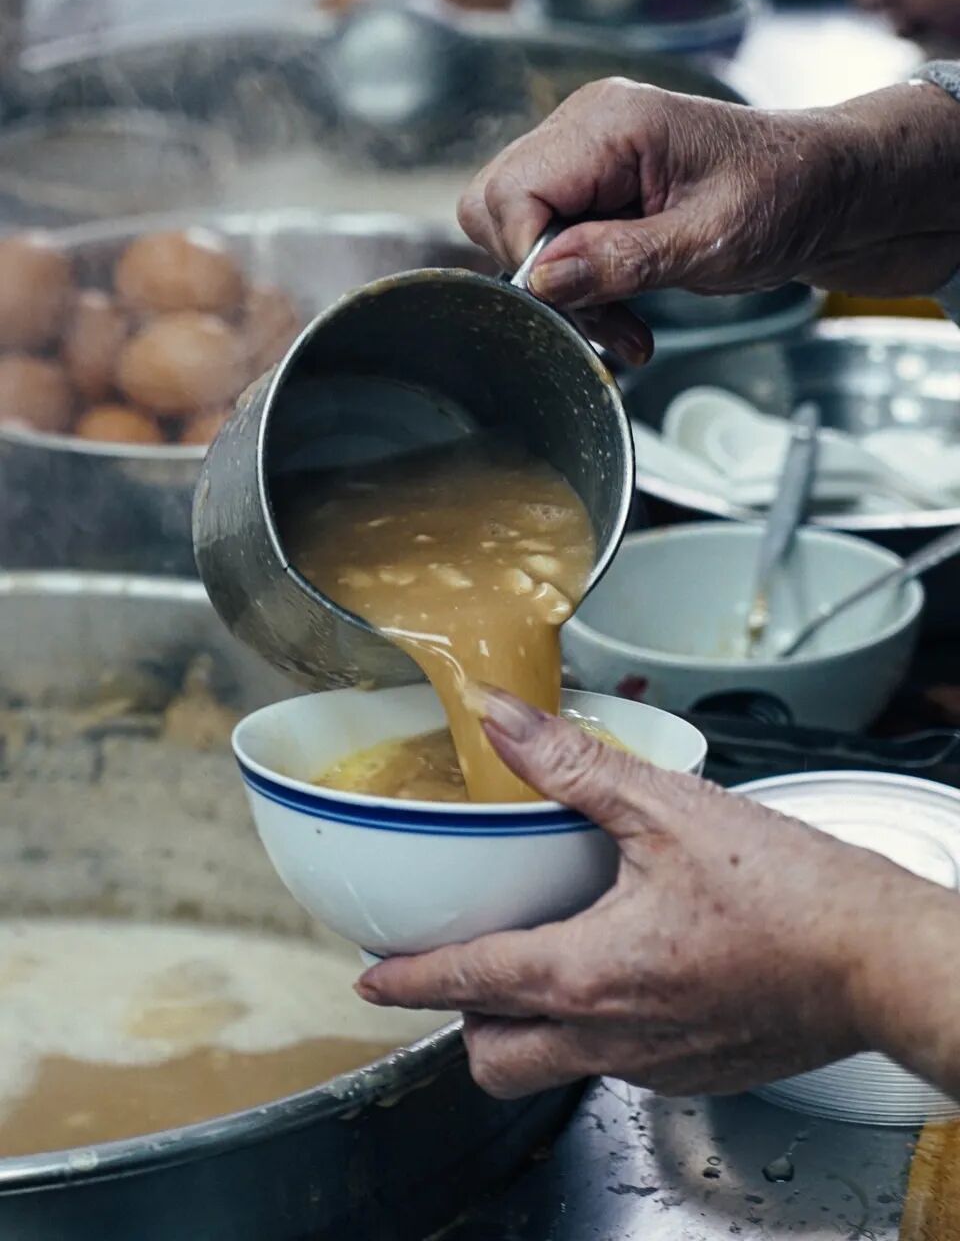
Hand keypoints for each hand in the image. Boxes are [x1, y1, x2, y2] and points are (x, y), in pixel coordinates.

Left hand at [357, 690, 950, 1100]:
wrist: (879, 958)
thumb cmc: (790, 892)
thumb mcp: (668, 810)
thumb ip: (570, 765)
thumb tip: (500, 717)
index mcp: (589, 974)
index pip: (469, 984)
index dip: (408, 979)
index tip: (373, 978)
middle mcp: (612, 1036)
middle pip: (496, 1060)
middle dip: (463, 1019)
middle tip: (463, 966)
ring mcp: (655, 1065)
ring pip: (556, 1065)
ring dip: (530, 1025)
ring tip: (541, 958)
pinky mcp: (694, 1071)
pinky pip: (615, 1064)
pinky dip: (593, 1026)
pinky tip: (624, 967)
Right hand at [458, 78, 959, 319]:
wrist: (828, 186)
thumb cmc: (788, 194)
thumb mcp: (712, 241)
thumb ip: (622, 259)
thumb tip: (541, 280)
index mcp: (613, 121)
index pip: (511, 191)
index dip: (530, 257)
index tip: (575, 304)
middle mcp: (586, 124)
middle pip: (495, 204)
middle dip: (538, 275)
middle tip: (605, 320)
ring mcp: (585, 151)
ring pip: (513, 226)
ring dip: (560, 288)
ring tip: (625, 322)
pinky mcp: (592, 181)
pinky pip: (547, 235)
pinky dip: (576, 282)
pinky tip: (623, 307)